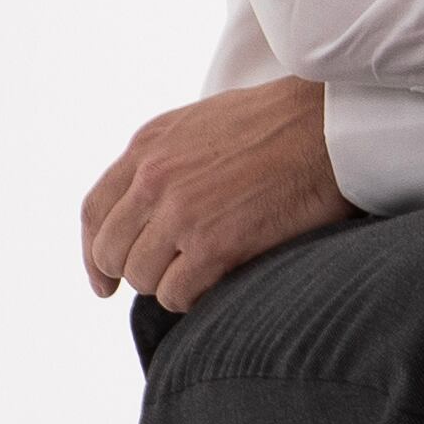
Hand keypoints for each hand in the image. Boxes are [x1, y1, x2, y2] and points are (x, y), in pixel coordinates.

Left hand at [80, 77, 353, 310]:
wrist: (330, 128)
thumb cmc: (282, 125)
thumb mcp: (203, 124)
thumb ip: (167, 160)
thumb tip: (150, 208)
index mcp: (148, 146)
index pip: (95, 212)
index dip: (93, 255)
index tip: (104, 281)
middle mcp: (154, 178)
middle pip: (112, 252)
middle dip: (134, 271)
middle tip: (166, 278)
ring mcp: (181, 213)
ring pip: (143, 278)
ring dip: (169, 284)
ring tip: (204, 275)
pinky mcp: (213, 245)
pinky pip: (177, 295)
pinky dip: (193, 299)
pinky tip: (218, 284)